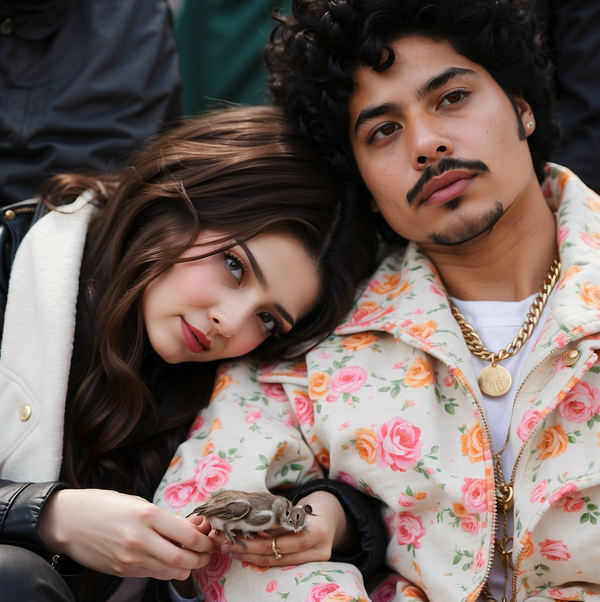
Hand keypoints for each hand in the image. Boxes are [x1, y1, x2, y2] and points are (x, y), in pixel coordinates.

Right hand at [37, 489, 213, 579]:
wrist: (68, 521)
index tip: (210, 538)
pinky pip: (153, 574)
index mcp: (147, 515)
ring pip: (170, 571)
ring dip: (187, 568)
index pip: (186, 534)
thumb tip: (187, 528)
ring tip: (194, 559)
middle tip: (208, 554)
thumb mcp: (136, 502)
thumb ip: (161, 517)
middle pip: (182, 558)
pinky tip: (171, 562)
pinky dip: (167, 571)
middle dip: (201, 558)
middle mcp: (140, 539)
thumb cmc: (104, 505)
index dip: (204, 540)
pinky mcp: (122, 570)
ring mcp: (130, 558)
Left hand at [213, 491, 355, 567]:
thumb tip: (248, 526)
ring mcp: (317, 559)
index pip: (283, 543)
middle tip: (226, 545)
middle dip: (249, 551)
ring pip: (278, 562)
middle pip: (278, 556)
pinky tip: (247, 553)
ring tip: (232, 550)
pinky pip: (283, 562)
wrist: (335, 513)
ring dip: (252, 556)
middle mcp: (319, 550)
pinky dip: (264, 557)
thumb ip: (280, 519)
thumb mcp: (299, 507)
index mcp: (318, 532)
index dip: (256, 542)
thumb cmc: (315, 505)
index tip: (234, 536)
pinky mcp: (312, 564)